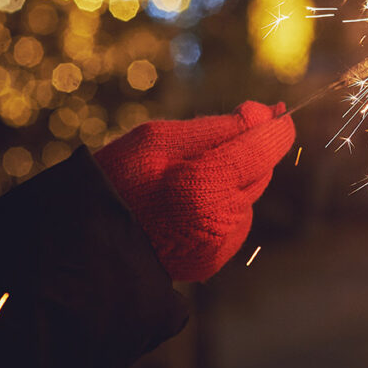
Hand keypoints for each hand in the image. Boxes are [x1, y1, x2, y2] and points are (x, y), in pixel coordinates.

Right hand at [94, 101, 294, 281]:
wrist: (89, 243)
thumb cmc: (117, 181)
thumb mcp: (158, 139)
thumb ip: (219, 126)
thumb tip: (267, 114)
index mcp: (204, 189)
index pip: (263, 149)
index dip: (276, 126)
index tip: (278, 109)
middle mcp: (221, 222)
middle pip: (260, 170)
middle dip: (246, 150)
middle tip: (210, 142)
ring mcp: (220, 246)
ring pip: (248, 194)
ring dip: (232, 179)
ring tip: (184, 181)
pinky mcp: (216, 259)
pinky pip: (234, 219)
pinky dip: (220, 206)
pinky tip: (186, 207)